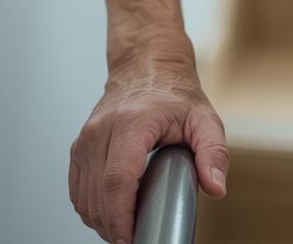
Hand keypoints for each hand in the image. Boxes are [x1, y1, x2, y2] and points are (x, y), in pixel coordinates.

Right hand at [68, 56, 229, 243]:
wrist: (147, 66)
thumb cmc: (175, 93)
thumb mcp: (205, 119)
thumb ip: (213, 153)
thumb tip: (216, 186)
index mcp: (132, 123)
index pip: (117, 180)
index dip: (122, 216)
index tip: (132, 237)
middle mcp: (102, 130)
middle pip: (98, 194)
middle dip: (113, 226)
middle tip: (133, 240)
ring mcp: (86, 138)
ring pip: (83, 195)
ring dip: (100, 220)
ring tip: (125, 231)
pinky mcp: (79, 146)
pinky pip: (77, 187)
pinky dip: (90, 207)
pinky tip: (109, 215)